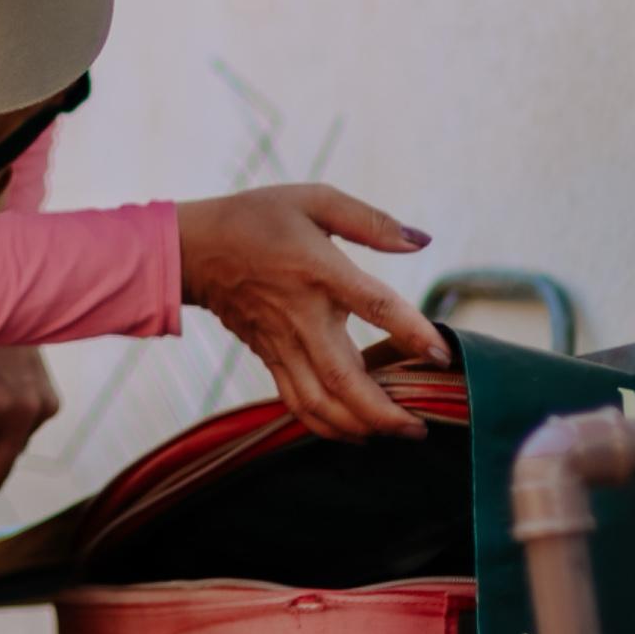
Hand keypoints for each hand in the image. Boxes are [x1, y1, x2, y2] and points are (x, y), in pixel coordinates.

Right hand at [176, 185, 450, 442]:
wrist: (192, 249)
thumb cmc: (256, 218)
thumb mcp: (314, 200)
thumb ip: (370, 222)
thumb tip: (420, 240)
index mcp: (319, 271)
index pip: (375, 307)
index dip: (412, 332)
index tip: (442, 354)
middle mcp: (301, 315)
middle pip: (344, 378)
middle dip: (385, 412)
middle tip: (420, 427)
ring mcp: (282, 342)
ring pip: (320, 402)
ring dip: (358, 426)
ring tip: (395, 434)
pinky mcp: (268, 357)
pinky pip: (297, 402)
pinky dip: (326, 425)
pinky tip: (353, 432)